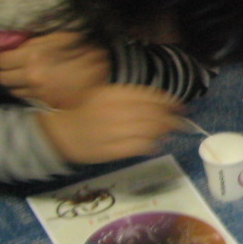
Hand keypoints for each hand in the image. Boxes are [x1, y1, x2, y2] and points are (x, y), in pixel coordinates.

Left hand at [0, 30, 110, 110]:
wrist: (105, 70)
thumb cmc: (82, 48)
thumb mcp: (55, 37)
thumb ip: (32, 43)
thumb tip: (13, 48)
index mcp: (32, 57)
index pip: (0, 61)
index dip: (4, 57)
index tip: (9, 56)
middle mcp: (32, 77)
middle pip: (2, 78)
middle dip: (7, 71)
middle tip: (16, 67)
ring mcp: (40, 93)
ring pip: (14, 91)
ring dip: (18, 83)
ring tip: (28, 76)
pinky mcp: (48, 103)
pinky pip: (29, 98)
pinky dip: (31, 92)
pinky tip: (40, 85)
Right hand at [36, 84, 184, 163]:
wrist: (61, 133)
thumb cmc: (85, 111)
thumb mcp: (105, 94)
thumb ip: (130, 97)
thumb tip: (162, 102)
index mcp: (111, 94)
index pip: (148, 96)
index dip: (168, 101)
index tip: (180, 105)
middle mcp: (113, 111)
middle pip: (151, 114)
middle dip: (170, 118)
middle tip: (181, 121)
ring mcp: (111, 132)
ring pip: (146, 131)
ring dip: (163, 131)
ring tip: (171, 132)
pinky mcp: (109, 150)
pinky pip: (136, 147)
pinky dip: (150, 145)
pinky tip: (157, 144)